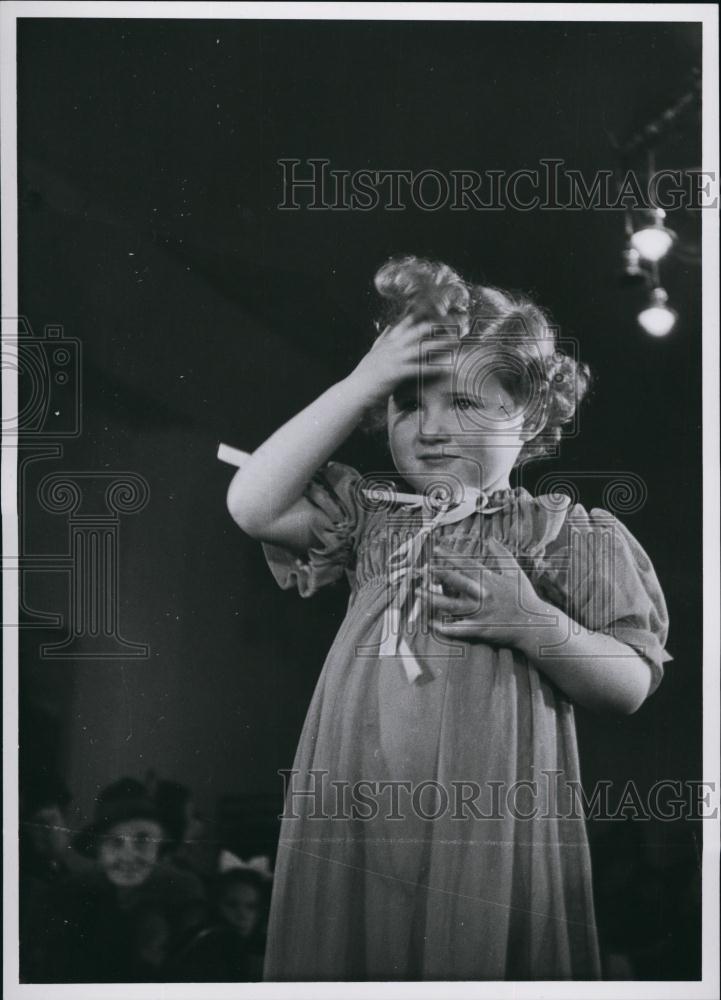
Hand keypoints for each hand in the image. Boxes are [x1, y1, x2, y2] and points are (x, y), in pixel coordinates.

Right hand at [348, 311, 453, 405]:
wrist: (354, 391)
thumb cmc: (363, 375)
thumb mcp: (372, 353)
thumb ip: (382, 339)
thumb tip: (390, 326)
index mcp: (387, 342)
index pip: (406, 324)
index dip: (423, 318)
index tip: (438, 314)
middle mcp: (392, 347)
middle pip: (418, 331)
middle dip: (436, 328)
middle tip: (452, 327)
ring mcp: (394, 359)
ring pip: (421, 348)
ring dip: (440, 345)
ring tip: (455, 343)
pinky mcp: (395, 373)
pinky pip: (418, 369)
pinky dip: (433, 368)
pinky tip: (445, 368)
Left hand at [424, 536, 552, 648]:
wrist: (536, 625)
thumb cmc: (525, 597)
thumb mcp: (516, 572)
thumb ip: (502, 554)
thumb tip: (490, 538)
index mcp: (490, 580)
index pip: (466, 564)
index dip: (450, 556)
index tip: (435, 549)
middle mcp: (483, 594)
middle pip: (457, 582)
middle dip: (438, 575)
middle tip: (421, 569)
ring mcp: (480, 612)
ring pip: (453, 605)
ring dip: (434, 599)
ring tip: (418, 593)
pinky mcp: (480, 629)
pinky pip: (460, 629)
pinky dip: (446, 628)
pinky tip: (431, 625)